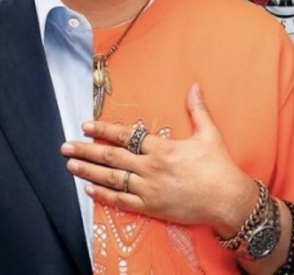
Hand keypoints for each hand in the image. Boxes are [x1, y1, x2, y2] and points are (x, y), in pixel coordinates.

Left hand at [60, 83, 257, 232]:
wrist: (228, 200)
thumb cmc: (219, 166)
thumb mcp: (209, 134)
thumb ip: (197, 109)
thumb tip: (194, 86)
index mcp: (161, 148)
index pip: (124, 136)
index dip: (102, 129)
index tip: (86, 125)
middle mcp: (150, 168)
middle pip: (111, 157)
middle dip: (86, 150)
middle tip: (65, 147)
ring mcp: (149, 189)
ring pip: (112, 179)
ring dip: (89, 171)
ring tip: (70, 165)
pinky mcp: (152, 208)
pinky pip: (122, 201)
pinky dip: (104, 195)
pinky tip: (89, 189)